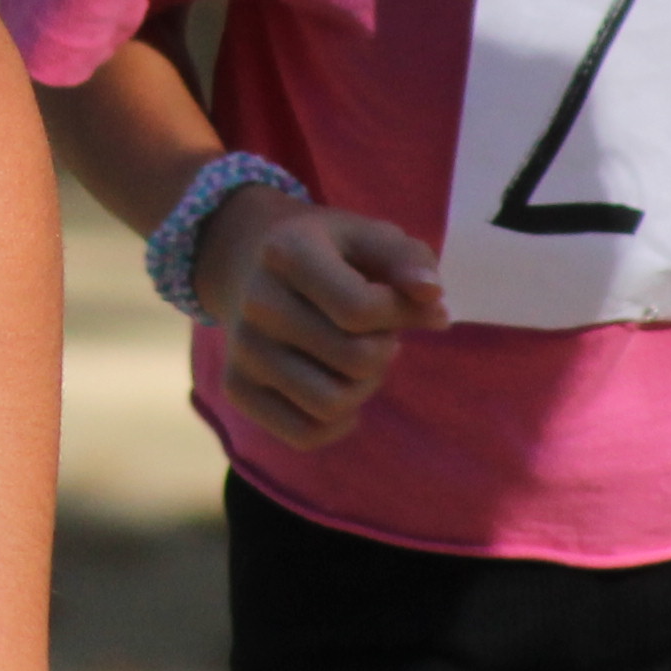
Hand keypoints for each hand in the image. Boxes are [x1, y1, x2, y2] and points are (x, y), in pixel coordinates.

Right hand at [194, 189, 447, 447]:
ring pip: (331, 404)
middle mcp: (256, 301)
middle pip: (355, 360)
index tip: (405, 299)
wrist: (252, 262)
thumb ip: (409, 260)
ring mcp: (242, 349)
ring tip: (356, 357)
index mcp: (287, 251)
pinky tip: (338, 388)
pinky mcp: (237, 387)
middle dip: (384, 348)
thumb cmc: (330, 252)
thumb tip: (434, 301)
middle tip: (375, 329)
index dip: (402, 314)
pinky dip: (337, 423)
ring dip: (363, 387)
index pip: (361, 310)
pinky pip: (305, 434)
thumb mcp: (372, 236)